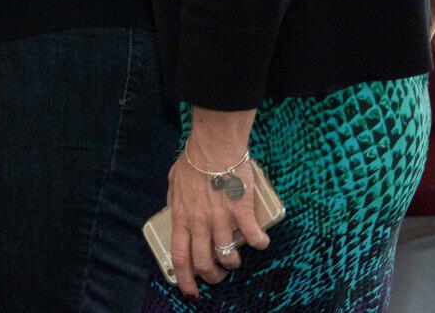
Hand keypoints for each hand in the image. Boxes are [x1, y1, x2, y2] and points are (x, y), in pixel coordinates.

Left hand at [165, 149, 270, 297]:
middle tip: (219, 276)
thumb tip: (174, 210)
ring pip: (228, 256)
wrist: (214, 145)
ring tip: (236, 259)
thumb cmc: (194, 159)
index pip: (179, 255)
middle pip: (203, 262)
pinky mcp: (242, 212)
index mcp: (181, 215)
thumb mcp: (174, 181)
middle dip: (213, 277)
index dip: (184, 277)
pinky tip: (260, 241)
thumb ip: (175, 200)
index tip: (190, 290)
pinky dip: (259, 244)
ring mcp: (220, 218)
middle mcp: (199, 222)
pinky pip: (253, 238)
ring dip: (233, 263)